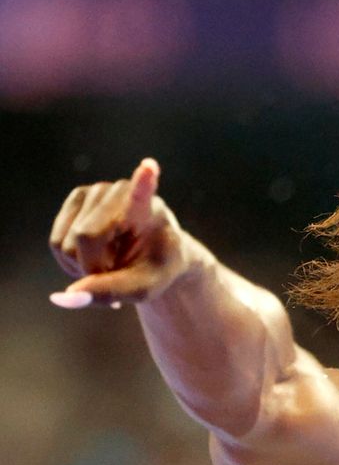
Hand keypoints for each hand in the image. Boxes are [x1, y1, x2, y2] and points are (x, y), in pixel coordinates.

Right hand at [49, 158, 193, 307]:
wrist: (155, 253)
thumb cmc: (156, 269)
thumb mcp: (143, 289)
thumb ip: (108, 292)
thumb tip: (65, 297)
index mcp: (149, 211)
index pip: (143, 195)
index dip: (143, 182)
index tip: (150, 167)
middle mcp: (120, 192)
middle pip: (84, 238)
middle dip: (94, 267)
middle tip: (118, 272)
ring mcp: (95, 191)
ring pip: (66, 245)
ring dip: (82, 266)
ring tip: (110, 262)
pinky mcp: (77, 198)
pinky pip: (56, 243)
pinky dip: (71, 260)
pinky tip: (93, 255)